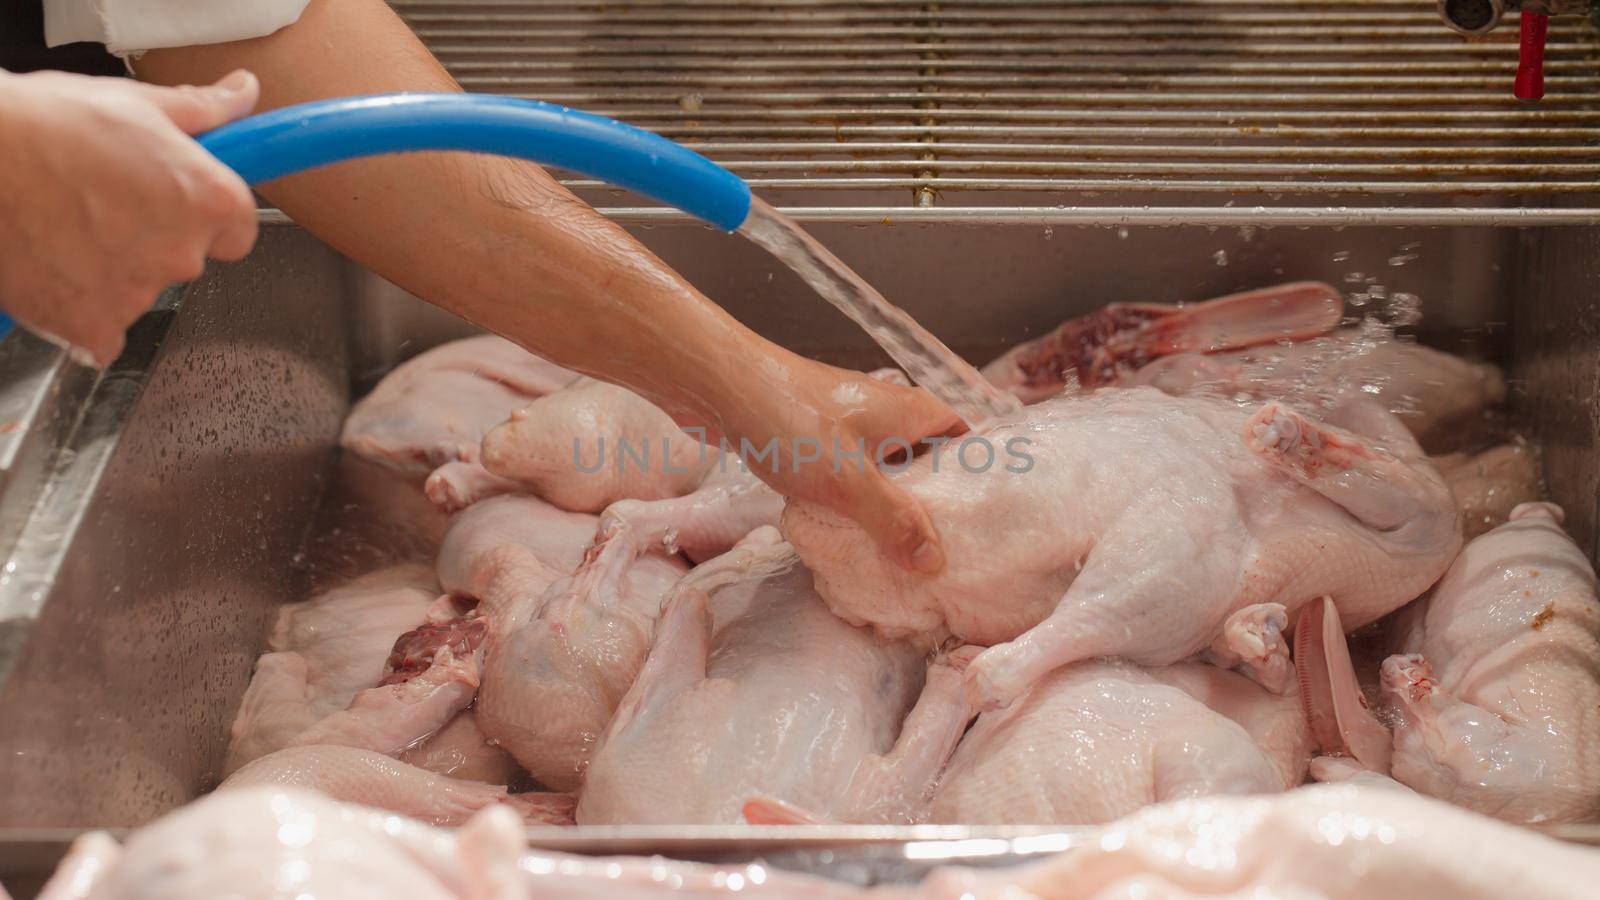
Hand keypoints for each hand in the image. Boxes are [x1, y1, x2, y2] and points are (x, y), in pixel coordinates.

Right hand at [0, 68, 260, 365]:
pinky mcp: (94, 327)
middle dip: (150, 240)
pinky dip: (79, 315)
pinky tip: (53, 273)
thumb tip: (242, 93)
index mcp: (208, 201)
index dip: (205, 218)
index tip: (174, 205)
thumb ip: (202, 109)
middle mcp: (183, 253)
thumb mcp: (135, 102)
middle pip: (183, 261)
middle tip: (99, 204)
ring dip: (110, 273)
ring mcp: (139, 295)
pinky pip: (101, 336)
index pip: (238, 231)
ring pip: (138, 294)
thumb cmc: (46, 124)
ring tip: (64, 227)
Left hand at [707, 355, 963, 574]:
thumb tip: (935, 561)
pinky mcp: (814, 436)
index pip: (964, 440)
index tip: (981, 521)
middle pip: (926, 460)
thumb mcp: (850, 482)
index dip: (976, 477)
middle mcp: (887, 412)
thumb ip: (894, 521)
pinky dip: (851, 498)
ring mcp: (848, 423)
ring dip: (887, 504)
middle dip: (931, 502)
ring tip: (898, 553)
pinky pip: (847, 472)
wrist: (716, 384)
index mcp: (912, 412)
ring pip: (884, 468)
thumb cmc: (789, 422)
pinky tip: (845, 531)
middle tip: (941, 551)